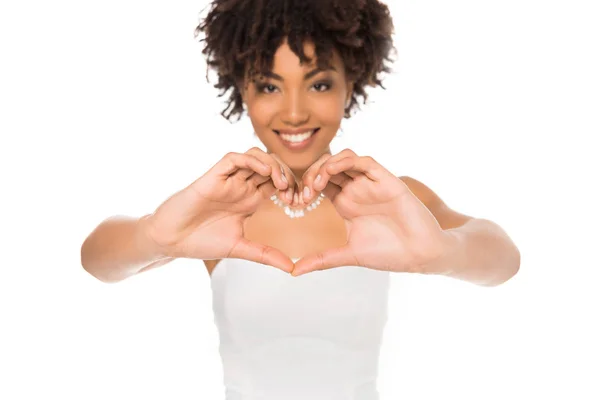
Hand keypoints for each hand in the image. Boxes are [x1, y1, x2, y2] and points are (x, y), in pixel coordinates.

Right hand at [142, 147, 297, 272]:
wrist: (170, 240)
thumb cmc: (200, 242)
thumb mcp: (240, 249)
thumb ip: (265, 255)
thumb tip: (292, 269)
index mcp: (249, 200)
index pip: (278, 183)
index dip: (293, 187)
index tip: (301, 203)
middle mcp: (241, 186)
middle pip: (272, 165)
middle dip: (287, 174)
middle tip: (294, 193)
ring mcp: (228, 180)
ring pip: (256, 156)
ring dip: (272, 164)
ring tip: (281, 184)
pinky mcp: (213, 176)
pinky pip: (235, 158)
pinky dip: (252, 160)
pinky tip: (264, 173)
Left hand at [291, 149, 454, 275]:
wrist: (420, 254)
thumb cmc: (389, 254)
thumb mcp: (349, 255)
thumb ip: (322, 259)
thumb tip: (294, 272)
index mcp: (346, 204)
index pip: (319, 183)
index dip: (305, 187)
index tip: (298, 202)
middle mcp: (357, 190)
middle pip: (328, 167)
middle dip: (311, 174)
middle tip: (305, 192)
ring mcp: (371, 184)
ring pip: (344, 158)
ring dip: (326, 164)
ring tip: (317, 182)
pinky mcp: (386, 181)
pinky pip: (364, 162)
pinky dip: (346, 161)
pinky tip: (333, 172)